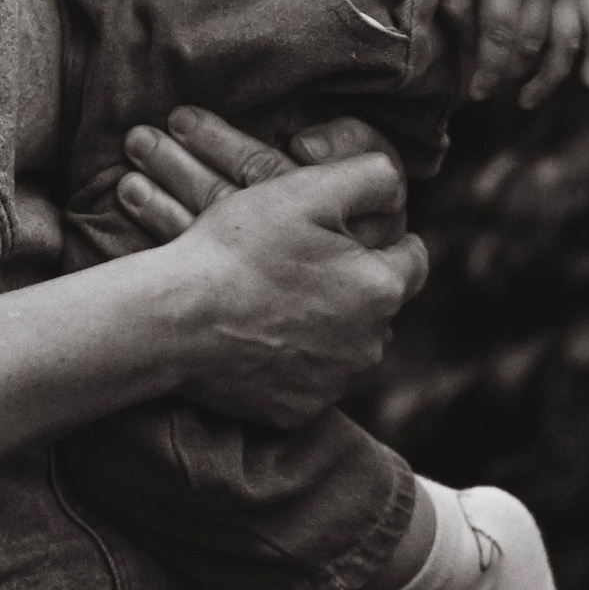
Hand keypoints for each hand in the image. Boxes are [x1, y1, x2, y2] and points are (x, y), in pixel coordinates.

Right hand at [115, 104, 425, 425]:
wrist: (175, 319)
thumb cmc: (238, 249)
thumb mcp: (306, 189)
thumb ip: (369, 177)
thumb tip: (396, 186)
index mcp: (381, 289)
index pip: (413, 258)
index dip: (383, 238)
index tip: (346, 230)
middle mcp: (369, 345)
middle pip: (377, 304)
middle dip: (351, 283)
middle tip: (300, 261)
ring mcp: (333, 384)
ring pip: (346, 345)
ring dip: (325, 324)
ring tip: (274, 298)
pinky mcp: (298, 412)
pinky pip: (310, 380)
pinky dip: (293, 361)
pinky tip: (258, 335)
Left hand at [444, 0, 588, 106]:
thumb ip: (458, 2)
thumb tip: (470, 48)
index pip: (499, 35)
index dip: (490, 70)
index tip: (479, 93)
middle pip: (533, 43)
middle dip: (513, 74)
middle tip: (496, 88)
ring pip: (567, 41)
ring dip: (551, 77)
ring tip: (529, 99)